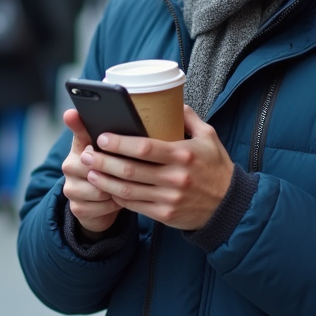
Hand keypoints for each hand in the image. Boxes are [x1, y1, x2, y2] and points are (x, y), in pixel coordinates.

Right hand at [61, 109, 123, 236]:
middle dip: (115, 170)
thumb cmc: (109, 170)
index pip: (79, 132)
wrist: (100, 204)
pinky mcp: (75, 207)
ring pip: (99, 189)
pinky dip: (113, 204)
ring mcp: (70, 187)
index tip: (75, 115)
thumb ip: (110, 132)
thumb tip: (106, 112)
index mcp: (78, 146)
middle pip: (95, 165)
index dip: (78, 123)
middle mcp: (69, 165)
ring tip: (127, 186)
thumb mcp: (110, 150)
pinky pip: (101, 207)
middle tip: (132, 170)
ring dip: (117, 189)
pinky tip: (119, 199)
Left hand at [79, 106, 233, 230]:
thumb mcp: (209, 137)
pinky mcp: (164, 214)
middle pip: (129, 170)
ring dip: (104, 180)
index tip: (102, 137)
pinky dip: (117, 197)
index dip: (119, 143)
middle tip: (86, 153)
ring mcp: (168, 198)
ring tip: (89, 170)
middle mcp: (174, 178)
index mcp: (183, 155)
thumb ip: (189, 118)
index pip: (144, 148)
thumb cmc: (217, 168)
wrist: (230, 207)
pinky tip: (106, 187)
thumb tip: (172, 100)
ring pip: (127, 190)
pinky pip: (134, 206)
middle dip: (102, 161)